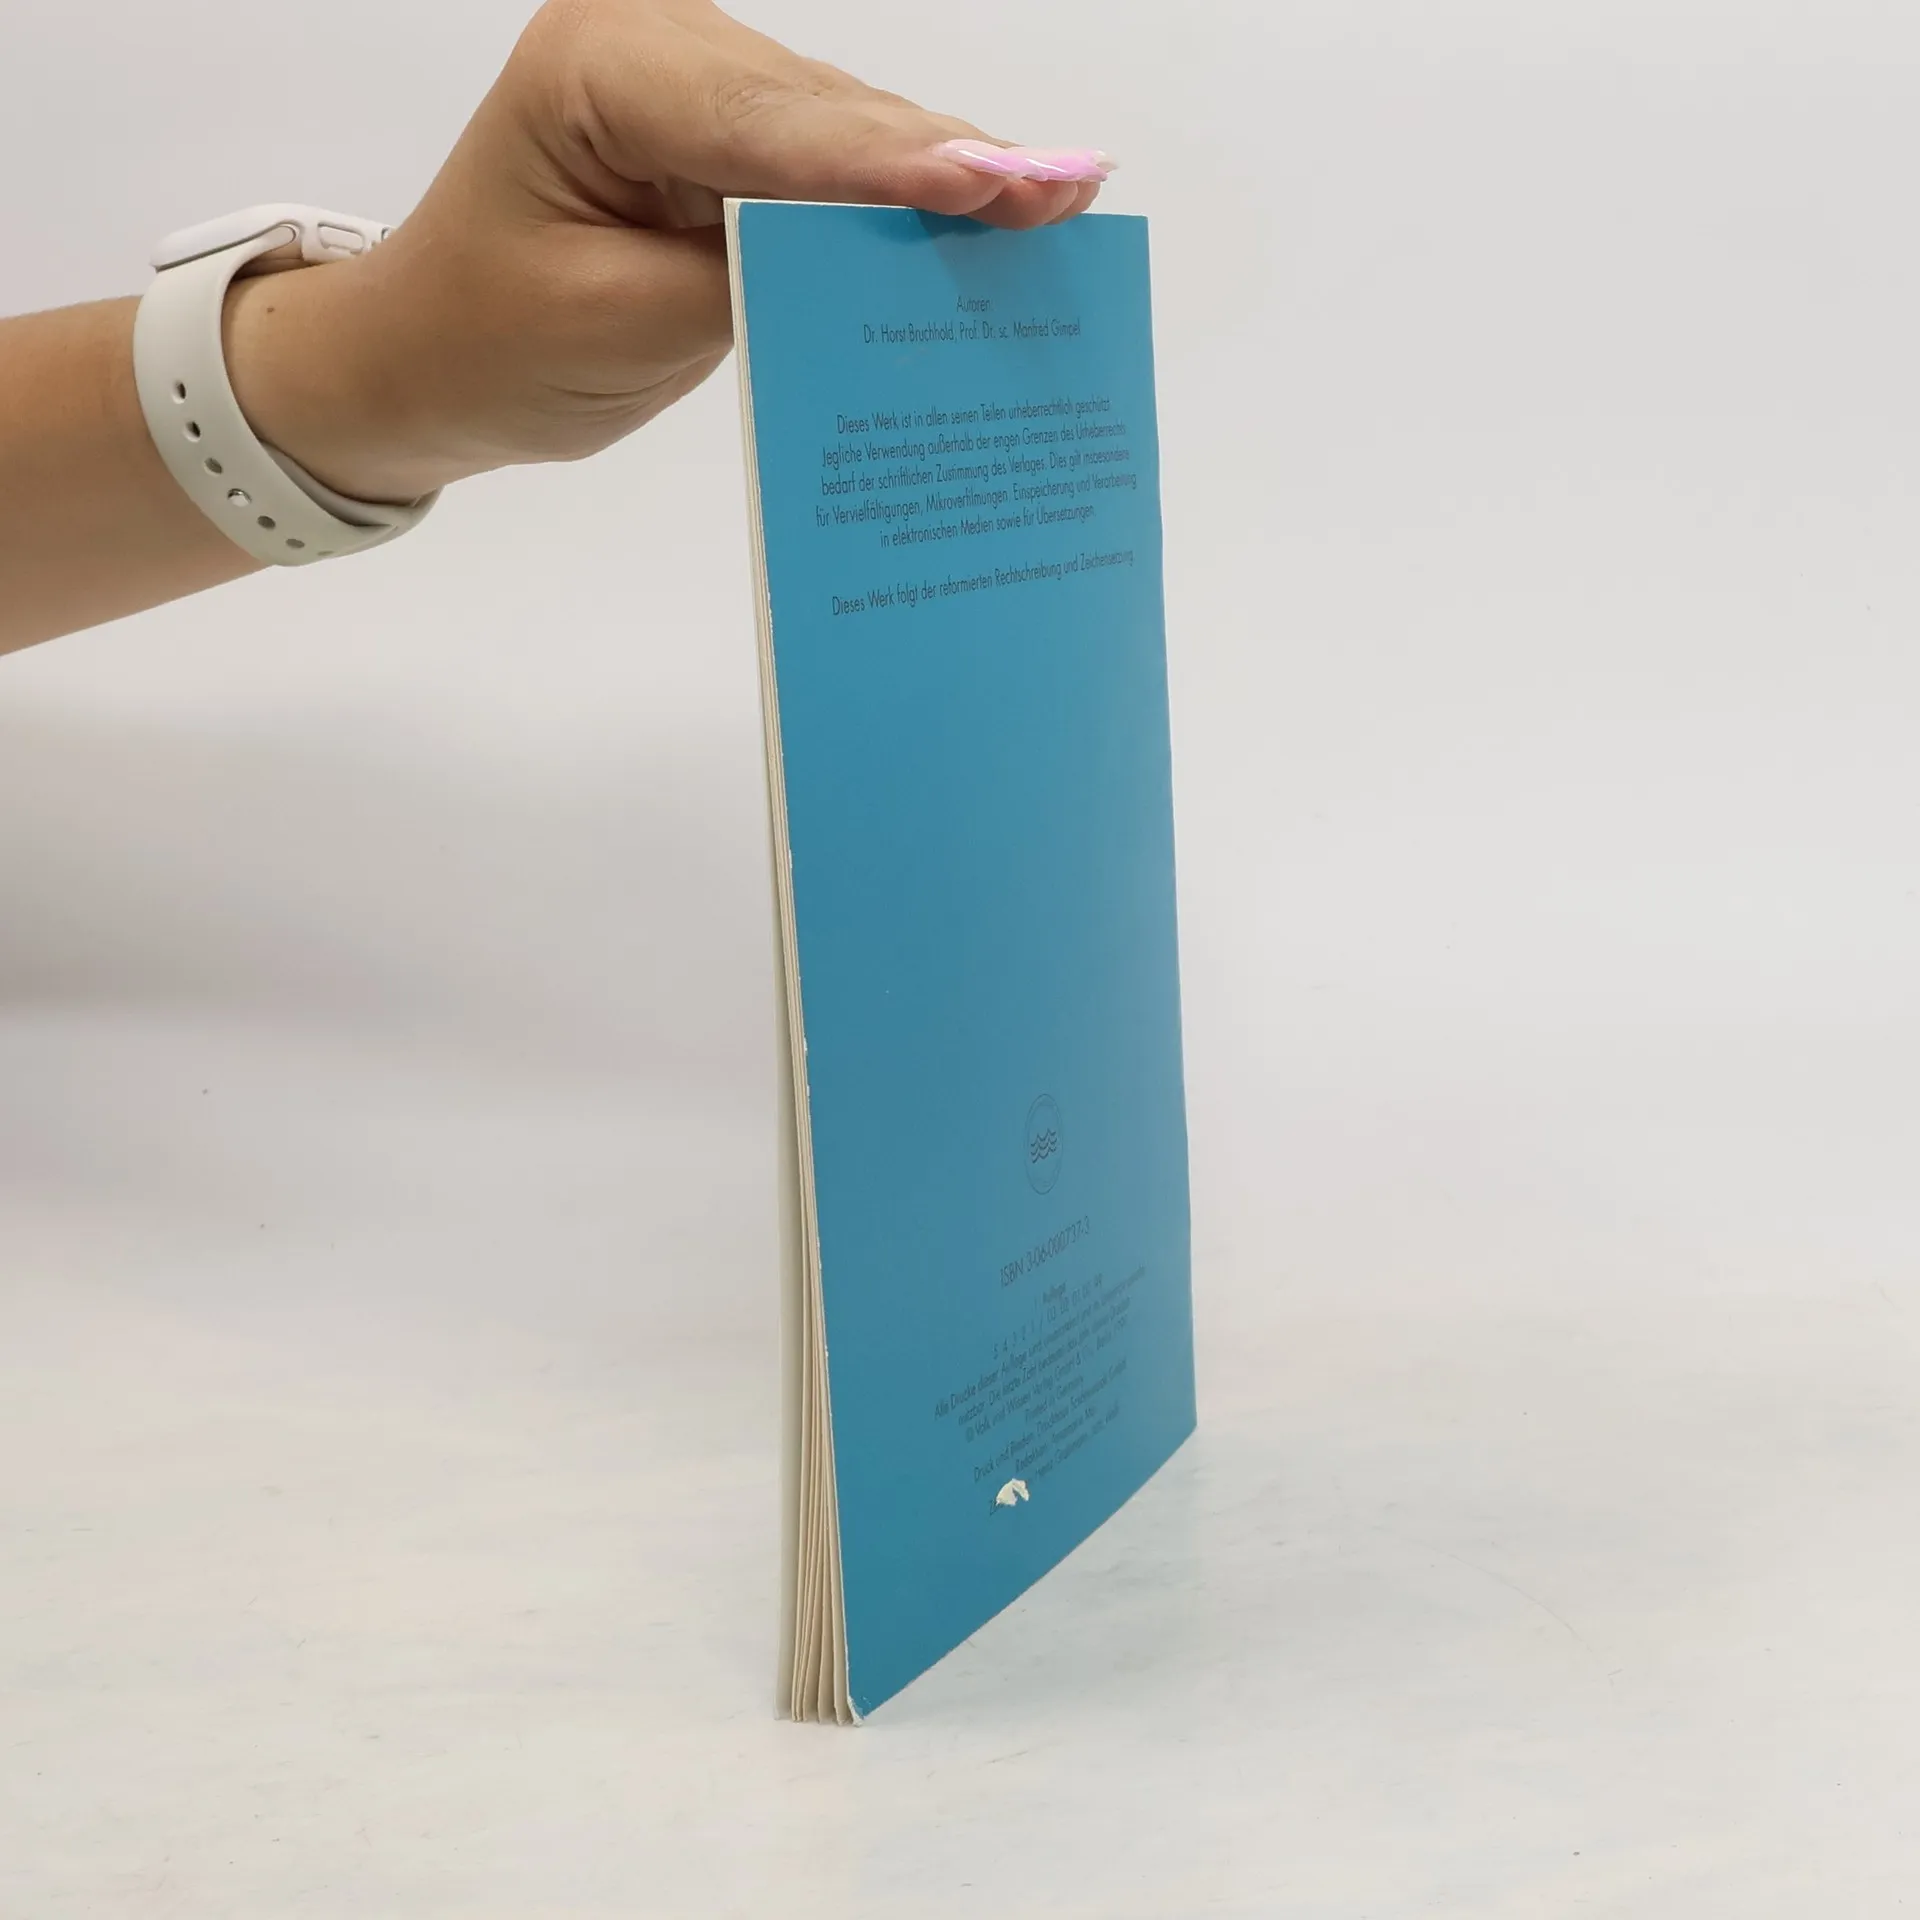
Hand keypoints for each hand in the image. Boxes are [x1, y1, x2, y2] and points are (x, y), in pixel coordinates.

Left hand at [224, 0, 1113, 504]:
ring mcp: (699, 80)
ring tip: (1059, 208)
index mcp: (601, 69)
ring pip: (848, 131)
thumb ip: (752, 282)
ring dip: (946, 181)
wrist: (428, 356)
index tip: (1004, 182)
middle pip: (829, 113)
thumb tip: (890, 258)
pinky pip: (834, 164)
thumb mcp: (623, 326)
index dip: (894, 165)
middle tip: (1075, 192)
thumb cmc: (491, 346)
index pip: (771, 125)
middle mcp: (659, 45)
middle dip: (951, 162)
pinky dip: (905, 202)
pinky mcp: (728, 132)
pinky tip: (994, 213)